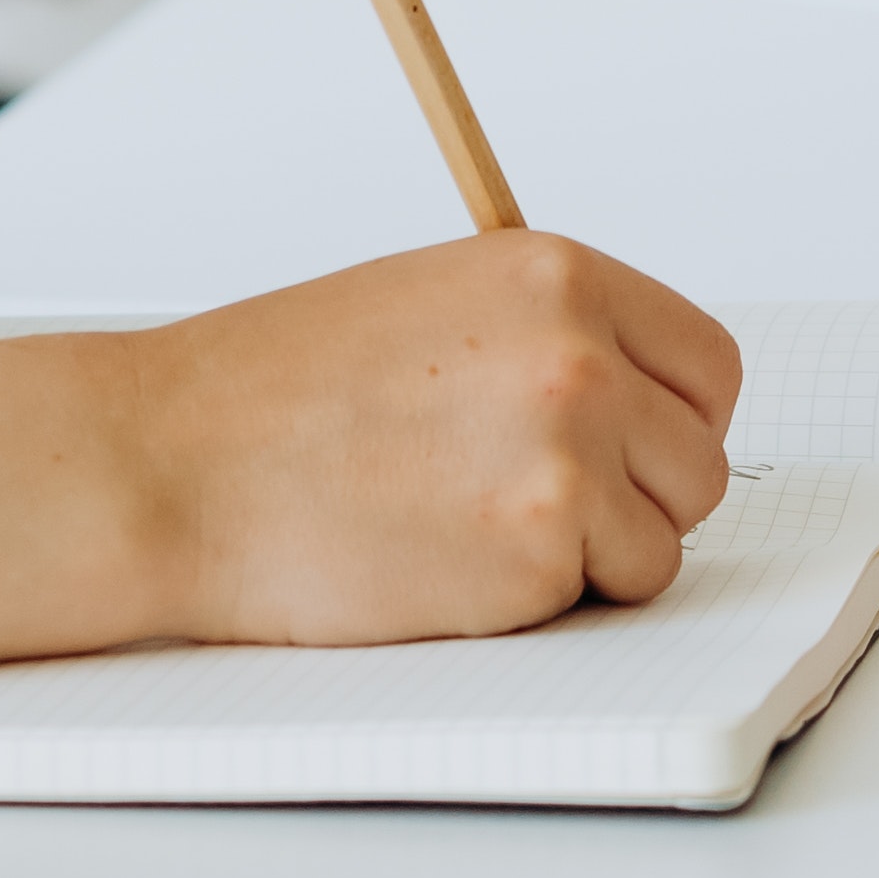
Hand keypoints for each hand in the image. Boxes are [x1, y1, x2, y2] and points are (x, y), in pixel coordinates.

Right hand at [114, 234, 742, 644]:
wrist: (172, 463)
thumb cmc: (275, 395)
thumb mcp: (433, 303)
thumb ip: (546, 335)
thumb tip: (640, 395)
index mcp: (557, 274)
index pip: (706, 364)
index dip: (673, 421)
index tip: (631, 449)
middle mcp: (580, 353)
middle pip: (699, 462)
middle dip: (637, 498)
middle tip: (533, 504)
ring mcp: (567, 454)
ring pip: (663, 540)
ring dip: (593, 556)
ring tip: (475, 528)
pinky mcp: (538, 551)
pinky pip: (603, 599)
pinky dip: (541, 602)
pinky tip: (448, 563)